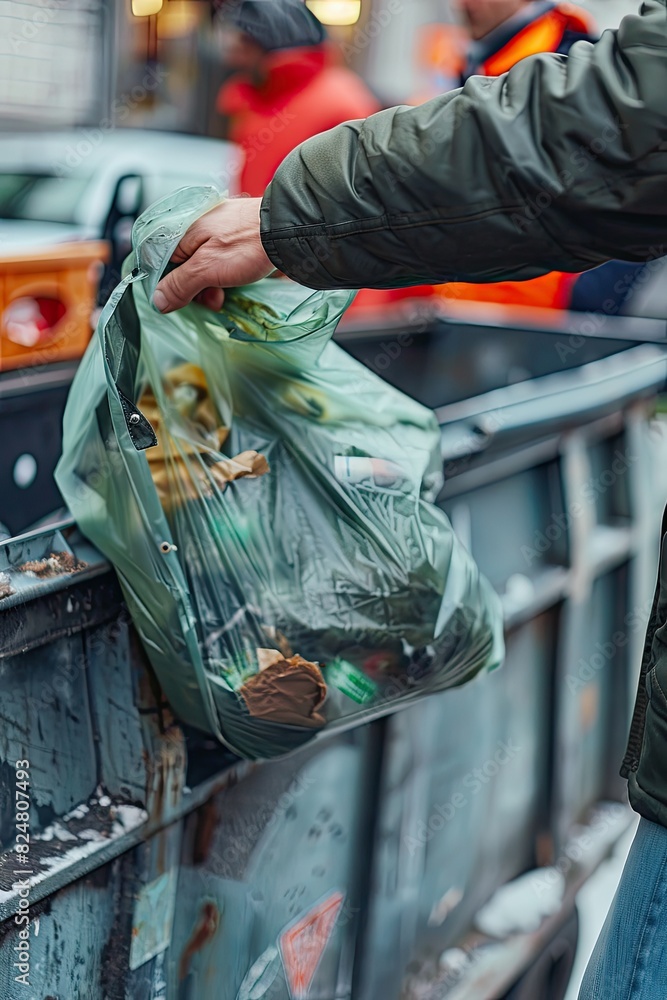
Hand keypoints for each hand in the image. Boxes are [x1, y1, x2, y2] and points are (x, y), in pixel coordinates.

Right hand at [152, 197, 273, 312]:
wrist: (286, 230)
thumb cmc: (247, 243)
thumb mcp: (207, 268)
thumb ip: (180, 285)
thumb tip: (158, 300)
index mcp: (181, 230)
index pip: (159, 262)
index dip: (168, 285)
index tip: (180, 302)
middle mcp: (194, 229)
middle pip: (181, 267)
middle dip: (194, 289)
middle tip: (212, 299)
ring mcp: (213, 233)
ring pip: (201, 267)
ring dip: (210, 287)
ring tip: (225, 294)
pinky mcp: (231, 238)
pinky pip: (217, 262)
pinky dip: (223, 276)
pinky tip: (234, 284)